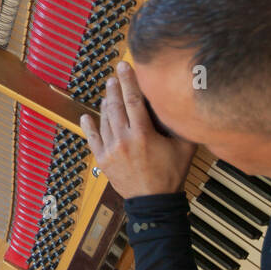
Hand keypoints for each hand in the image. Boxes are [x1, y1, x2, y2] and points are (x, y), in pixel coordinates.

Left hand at [80, 62, 195, 197]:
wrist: (153, 203)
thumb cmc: (170, 175)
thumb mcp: (184, 147)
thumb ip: (180, 125)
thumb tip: (180, 104)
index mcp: (143, 134)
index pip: (133, 99)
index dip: (128, 80)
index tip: (124, 66)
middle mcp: (124, 139)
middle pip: (115, 106)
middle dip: (114, 88)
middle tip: (114, 77)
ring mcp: (111, 150)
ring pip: (105, 119)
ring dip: (106, 104)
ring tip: (108, 94)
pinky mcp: (103, 160)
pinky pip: (92, 139)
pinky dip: (89, 126)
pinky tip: (86, 116)